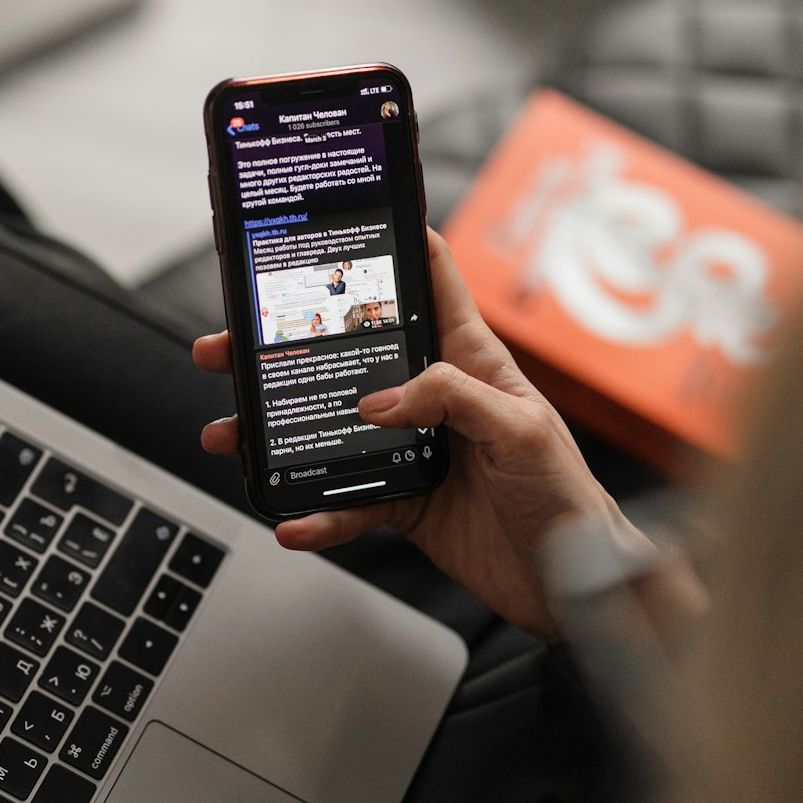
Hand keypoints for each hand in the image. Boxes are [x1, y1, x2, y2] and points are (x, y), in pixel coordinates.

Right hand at [193, 229, 644, 636]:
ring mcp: (411, 449)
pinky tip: (292, 520)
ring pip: (330, 430)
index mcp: (470, 361)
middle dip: (286, 347)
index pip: (430, 283)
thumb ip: (453, 399)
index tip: (340, 219)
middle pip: (349, 357)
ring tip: (232, 434)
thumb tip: (380, 400)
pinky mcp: (402, 501)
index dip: (393, 243)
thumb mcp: (521, 429)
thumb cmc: (566, 495)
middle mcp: (433, 398)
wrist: (571, 583)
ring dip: (277, 433)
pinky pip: (346, 503)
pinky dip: (316, 514)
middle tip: (231, 345)